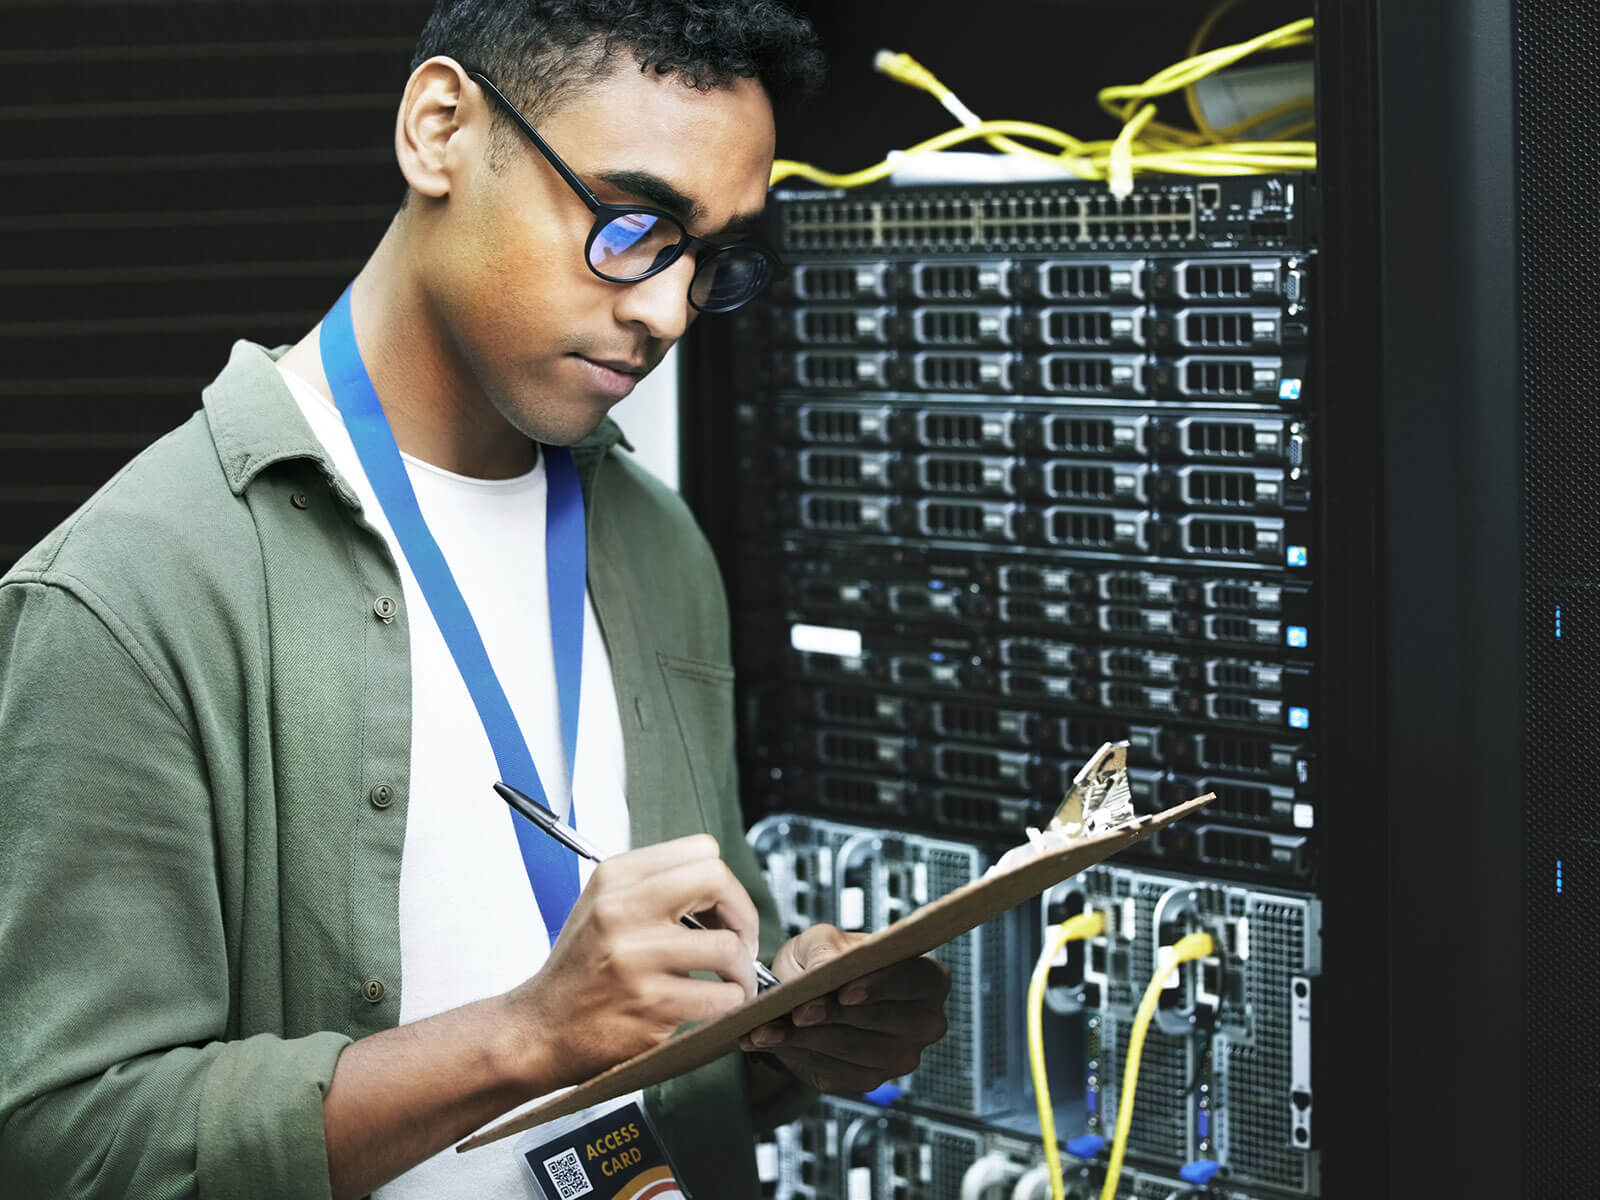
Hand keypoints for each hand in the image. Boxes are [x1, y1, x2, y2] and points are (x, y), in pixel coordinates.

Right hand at [500, 834, 760, 1090]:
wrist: (540, 1030)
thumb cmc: (579, 972)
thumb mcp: (602, 906)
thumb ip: (654, 887)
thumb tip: (720, 889)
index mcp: (615, 877)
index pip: (701, 851)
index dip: (724, 883)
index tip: (723, 911)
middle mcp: (622, 910)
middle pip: (718, 882)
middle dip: (744, 916)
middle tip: (740, 943)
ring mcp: (635, 958)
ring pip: (728, 947)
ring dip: (742, 972)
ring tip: (730, 983)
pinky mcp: (650, 1004)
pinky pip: (721, 997)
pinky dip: (728, 1004)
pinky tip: (712, 1007)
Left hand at [735, 924, 950, 1094]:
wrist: (808, 994)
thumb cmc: (826, 960)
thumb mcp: (822, 940)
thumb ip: (827, 950)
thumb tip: (825, 971)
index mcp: (927, 979)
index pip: (915, 982)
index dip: (880, 987)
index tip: (844, 991)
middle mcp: (925, 1023)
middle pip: (882, 1022)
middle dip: (833, 1016)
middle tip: (795, 1011)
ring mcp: (900, 1058)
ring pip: (852, 1050)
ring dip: (805, 1038)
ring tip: (766, 1026)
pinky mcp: (869, 1080)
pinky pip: (834, 1072)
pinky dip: (796, 1054)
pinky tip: (769, 1039)